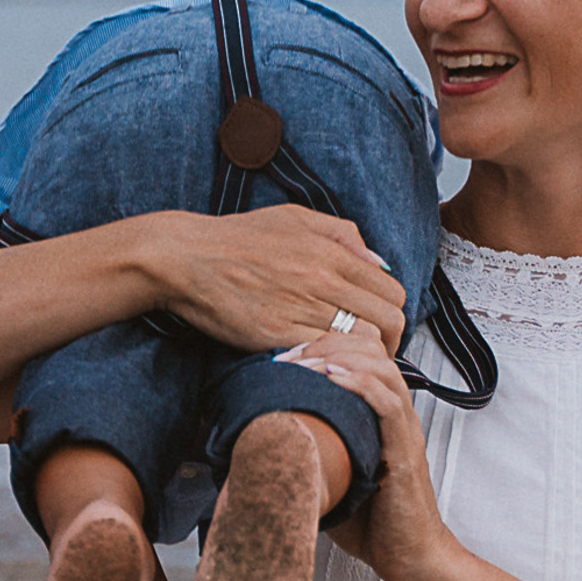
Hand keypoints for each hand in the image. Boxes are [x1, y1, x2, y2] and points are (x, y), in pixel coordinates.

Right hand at [155, 206, 406, 355]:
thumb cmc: (237, 237)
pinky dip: (330, 363)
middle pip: (388, 322)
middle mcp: (322, 281)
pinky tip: (321, 363)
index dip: (394, 314)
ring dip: (362, 357)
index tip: (384, 327)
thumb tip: (377, 261)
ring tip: (351, 362)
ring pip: (362, 344)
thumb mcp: (295, 217)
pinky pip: (324, 356)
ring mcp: (301, 309)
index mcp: (331, 253)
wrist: (187, 258)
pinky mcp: (277, 335)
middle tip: (378, 353)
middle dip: (391, 341)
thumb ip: (342, 234)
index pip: (392, 292)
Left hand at [277, 327, 458, 580]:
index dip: (320, 345)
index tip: (281, 359)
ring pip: (381, 367)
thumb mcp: (332, 479)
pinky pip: (389, 404)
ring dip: (338, 357)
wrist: (411, 559)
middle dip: (323, 343)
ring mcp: (403, 431)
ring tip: (304, 364)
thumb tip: (258, 443)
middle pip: (369, 349)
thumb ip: (310, 454)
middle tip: (286, 358)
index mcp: (379, 415)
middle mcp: (395, 415)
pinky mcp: (405, 452)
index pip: (359, 355)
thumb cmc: (372, 524)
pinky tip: (332, 376)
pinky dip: (360, 383)